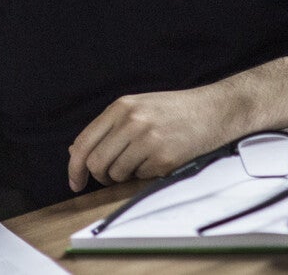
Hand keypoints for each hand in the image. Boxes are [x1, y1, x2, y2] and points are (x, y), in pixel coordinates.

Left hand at [68, 84, 237, 190]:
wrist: (213, 110)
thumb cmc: (173, 110)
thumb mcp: (136, 107)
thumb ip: (107, 127)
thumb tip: (76, 151)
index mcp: (121, 107)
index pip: (84, 142)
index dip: (74, 167)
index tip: (74, 181)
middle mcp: (132, 122)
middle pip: (97, 163)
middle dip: (100, 176)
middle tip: (111, 176)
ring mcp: (148, 140)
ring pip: (117, 174)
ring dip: (124, 175)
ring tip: (141, 160)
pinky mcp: (164, 158)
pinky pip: (141, 177)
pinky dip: (145, 174)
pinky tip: (159, 158)